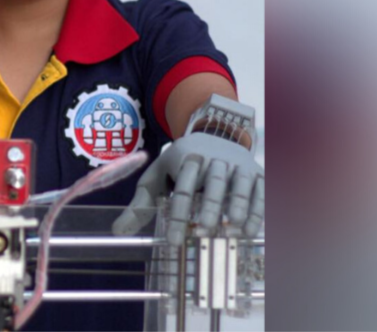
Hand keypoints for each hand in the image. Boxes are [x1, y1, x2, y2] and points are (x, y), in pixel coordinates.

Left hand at [112, 134, 263, 245]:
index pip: (183, 188)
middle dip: (210, 206)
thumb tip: (117, 232)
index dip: (179, 215)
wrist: (213, 135)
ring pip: (240, 185)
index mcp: (186, 158)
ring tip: (231, 230)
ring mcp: (237, 164)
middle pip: (214, 183)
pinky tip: (248, 231)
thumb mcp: (157, 177)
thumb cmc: (179, 165)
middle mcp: (214, 159)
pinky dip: (257, 210)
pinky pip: (259, 190)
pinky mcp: (255, 172)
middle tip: (205, 229)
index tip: (175, 241)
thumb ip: (139, 204)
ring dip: (237, 206)